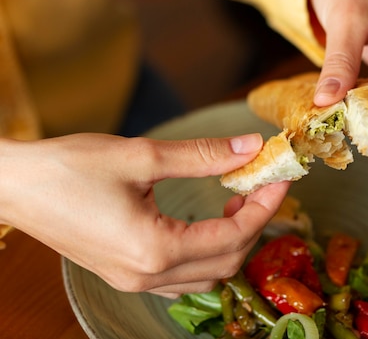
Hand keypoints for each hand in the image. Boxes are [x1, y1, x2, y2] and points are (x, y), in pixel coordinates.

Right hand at [0, 133, 289, 297]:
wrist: (14, 186)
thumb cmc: (68, 168)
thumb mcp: (141, 155)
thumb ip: (203, 155)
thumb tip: (250, 147)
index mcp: (154, 249)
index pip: (234, 235)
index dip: (265, 205)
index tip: (280, 176)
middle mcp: (148, 276)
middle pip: (227, 260)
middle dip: (254, 222)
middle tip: (263, 184)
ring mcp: (135, 280)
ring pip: (208, 274)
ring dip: (232, 240)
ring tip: (237, 199)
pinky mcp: (126, 273)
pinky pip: (183, 277)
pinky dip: (207, 252)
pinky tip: (207, 222)